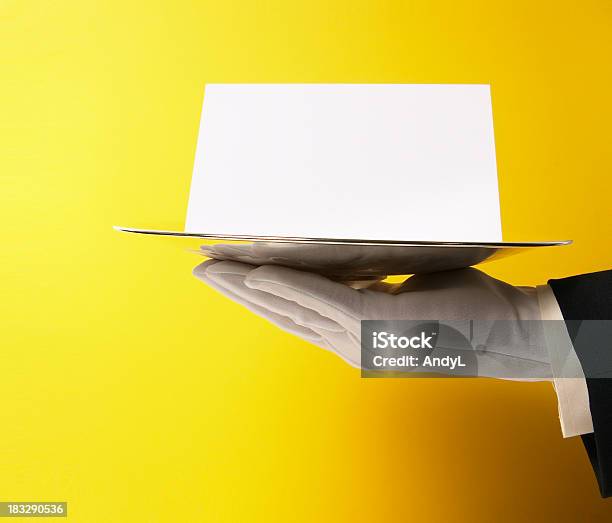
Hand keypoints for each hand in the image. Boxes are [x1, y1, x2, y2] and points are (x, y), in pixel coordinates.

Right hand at [193, 256, 550, 379]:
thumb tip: (347, 265)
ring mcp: (362, 334)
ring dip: (248, 288)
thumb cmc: (462, 311)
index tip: (230, 280)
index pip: (296, 314)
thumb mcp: (406, 292)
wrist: (508, 332)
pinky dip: (288, 286)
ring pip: (292, 307)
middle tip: (201, 273)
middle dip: (236, 294)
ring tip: (214, 270)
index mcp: (354, 334)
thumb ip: (371, 287)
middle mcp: (349, 340)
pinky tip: (258, 274)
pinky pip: (323, 299)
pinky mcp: (379, 320)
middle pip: (281, 314)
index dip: (258, 299)